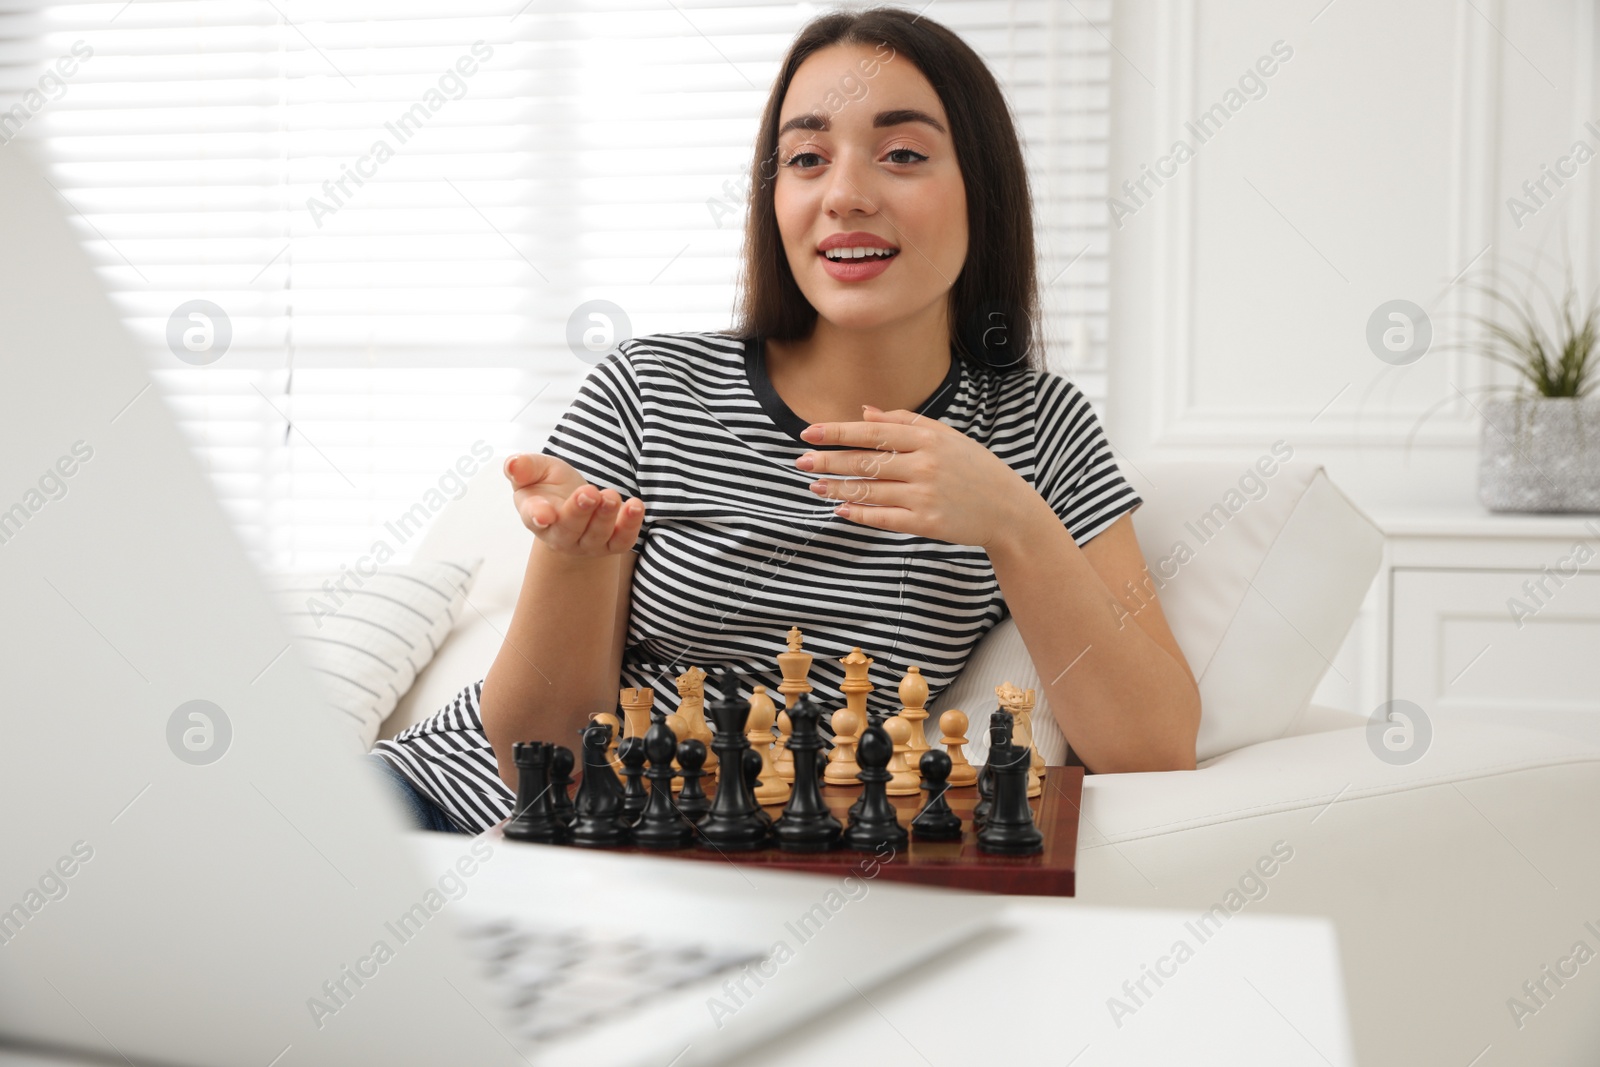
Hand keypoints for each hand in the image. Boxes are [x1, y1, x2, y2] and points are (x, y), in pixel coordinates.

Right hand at [503, 453, 643, 556]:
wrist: (576, 501)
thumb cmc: (551, 486)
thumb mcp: (536, 469)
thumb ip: (524, 467)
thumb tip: (513, 464)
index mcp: (535, 515)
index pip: (534, 518)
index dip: (539, 516)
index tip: (544, 514)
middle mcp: (560, 536)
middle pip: (569, 529)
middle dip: (580, 512)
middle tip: (590, 492)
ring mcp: (587, 543)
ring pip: (597, 536)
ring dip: (605, 516)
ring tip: (611, 496)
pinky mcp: (611, 544)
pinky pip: (622, 540)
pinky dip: (630, 526)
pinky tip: (636, 506)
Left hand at [796, 405, 1043, 549]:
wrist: (1007, 509)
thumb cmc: (974, 468)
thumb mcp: (946, 437)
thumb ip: (904, 423)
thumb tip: (864, 412)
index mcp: (929, 438)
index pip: (873, 433)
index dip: (838, 432)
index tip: (809, 433)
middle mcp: (925, 465)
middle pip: (865, 462)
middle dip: (828, 461)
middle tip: (801, 462)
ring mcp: (925, 496)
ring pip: (869, 492)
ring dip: (837, 490)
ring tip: (814, 487)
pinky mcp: (926, 524)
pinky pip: (883, 519)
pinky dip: (859, 515)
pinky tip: (840, 511)